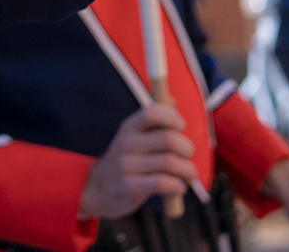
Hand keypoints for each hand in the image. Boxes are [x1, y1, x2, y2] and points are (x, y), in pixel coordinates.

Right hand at [78, 104, 196, 219]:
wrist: (99, 188)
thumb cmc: (128, 160)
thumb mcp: (134, 136)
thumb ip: (154, 121)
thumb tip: (172, 100)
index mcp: (129, 127)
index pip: (152, 113)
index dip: (172, 117)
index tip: (180, 127)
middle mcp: (126, 143)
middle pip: (169, 139)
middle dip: (187, 149)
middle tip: (187, 157)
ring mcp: (126, 165)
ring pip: (170, 163)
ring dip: (188, 171)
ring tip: (188, 176)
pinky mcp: (128, 186)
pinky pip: (162, 183)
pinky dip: (177, 185)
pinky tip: (178, 187)